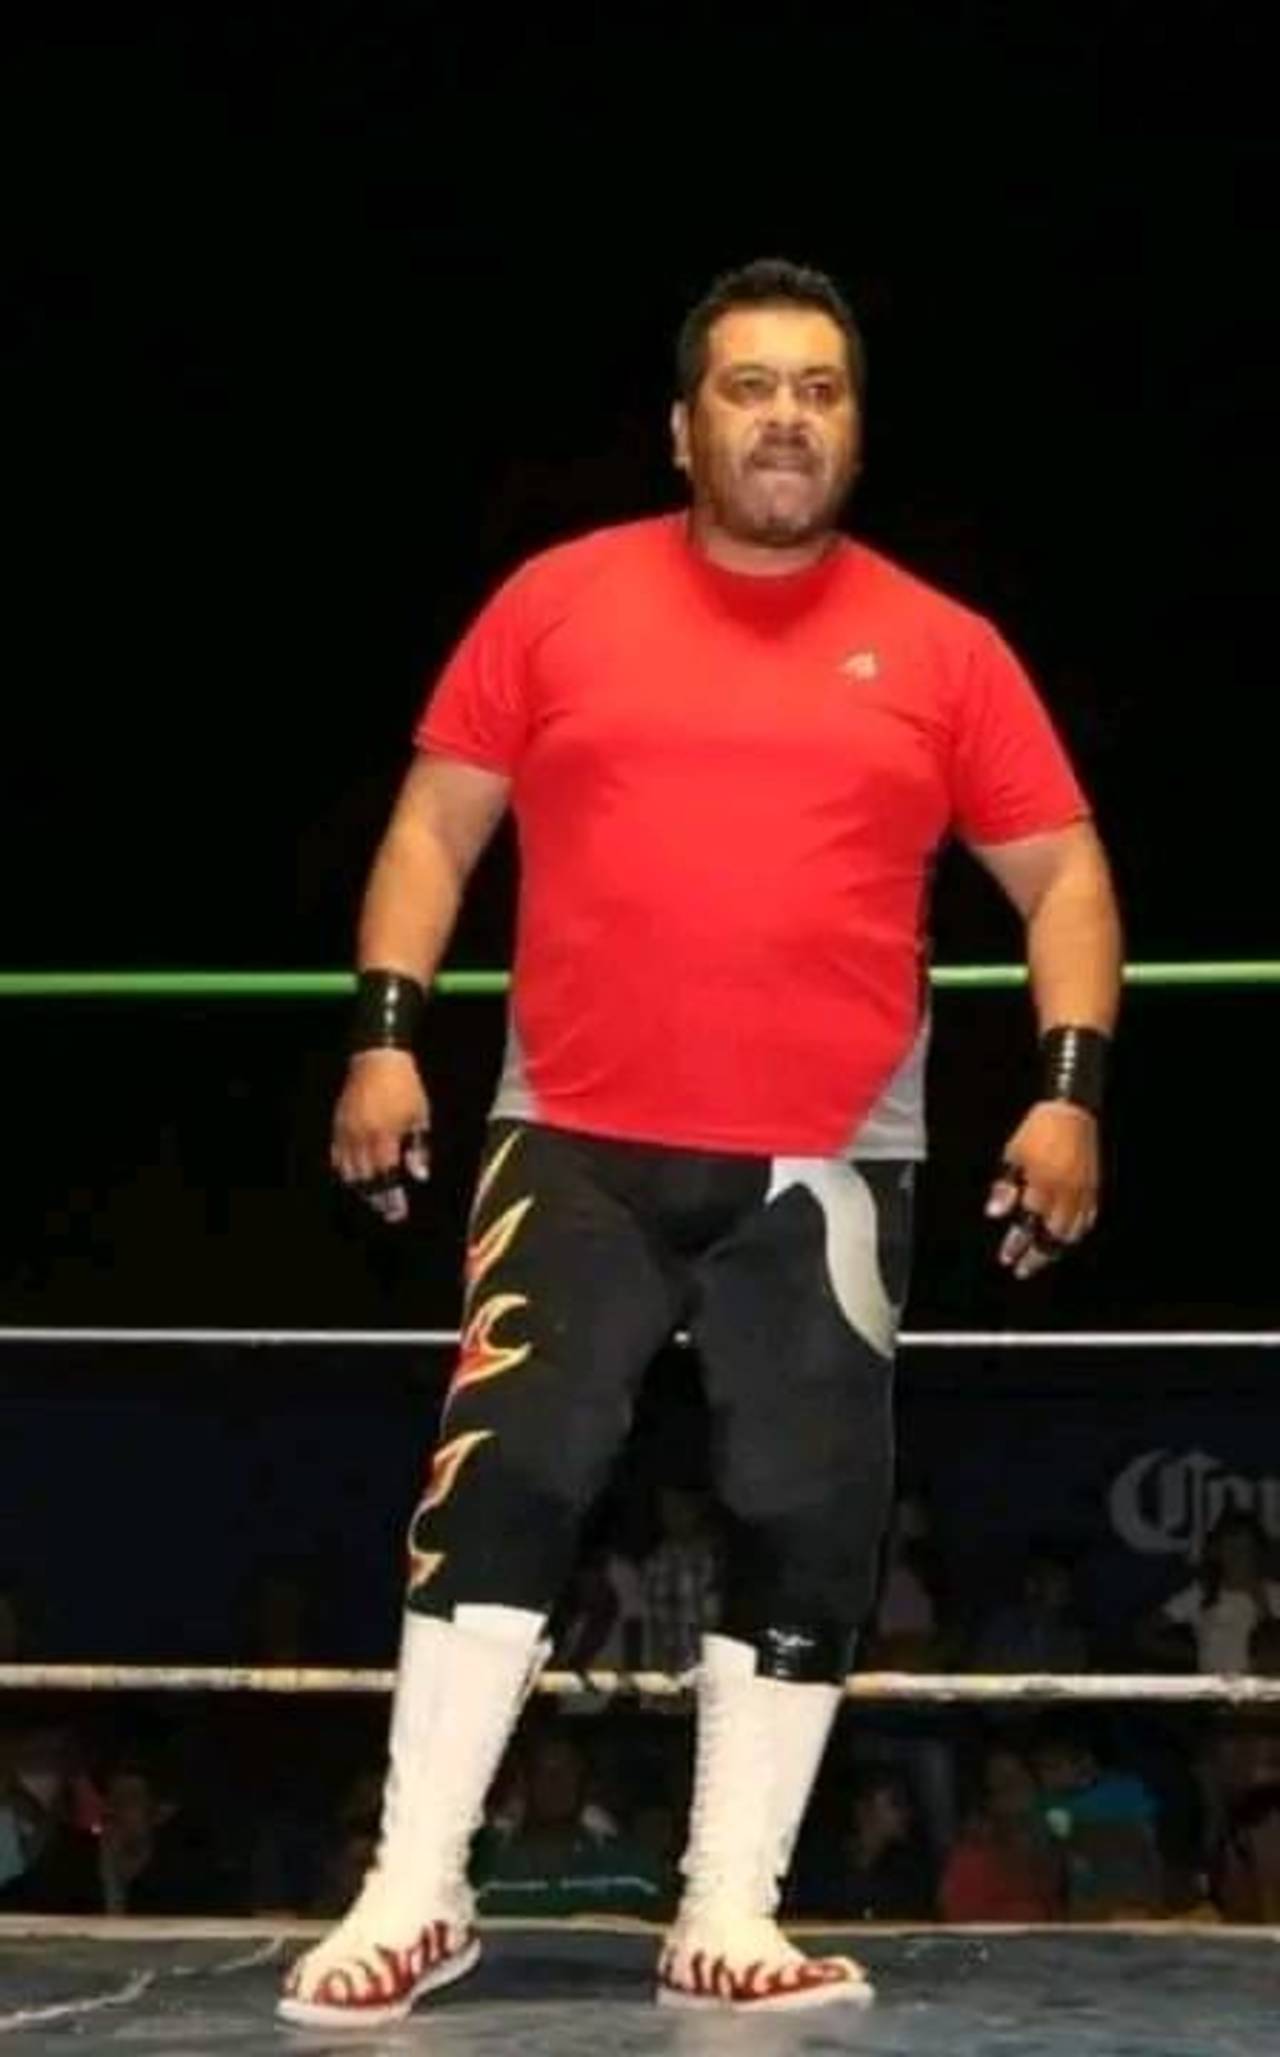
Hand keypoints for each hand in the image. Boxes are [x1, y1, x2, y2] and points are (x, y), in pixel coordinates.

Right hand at [331, 1050, 431, 1223]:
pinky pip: (337, 1156)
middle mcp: (362, 1137)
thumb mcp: (419, 1115)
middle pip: (366, 1180)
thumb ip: (419, 1148)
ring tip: (374, 1198)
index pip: (386, 1177)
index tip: (397, 1213)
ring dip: (362, 1188)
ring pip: (349, 1171)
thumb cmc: (405, 1087)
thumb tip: (420, 1175)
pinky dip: (346, 1171)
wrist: (378, 1059)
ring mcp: (347, 1131)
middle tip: (387, 1211)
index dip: (392, 1198)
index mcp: (385, 1136)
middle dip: (377, 1199)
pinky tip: (355, 1178)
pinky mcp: (338, 1125)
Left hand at [986, 1102, 1099, 1280]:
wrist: (1071, 1110)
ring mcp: (1082, 1191)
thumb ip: (1005, 1187)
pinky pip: (1087, 1219)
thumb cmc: (1038, 1130)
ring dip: (1056, 1249)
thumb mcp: (1012, 1154)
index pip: (1027, 1225)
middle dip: (1037, 1256)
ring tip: (1043, 1258)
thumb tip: (995, 1213)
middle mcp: (1065, 1192)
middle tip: (1024, 1268)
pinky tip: (1067, 1238)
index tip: (1006, 1257)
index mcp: (1043, 1184)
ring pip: (1072, 1232)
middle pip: (1052, 1236)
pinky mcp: (1093, 1187)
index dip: (1016, 1244)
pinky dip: (1076, 1233)